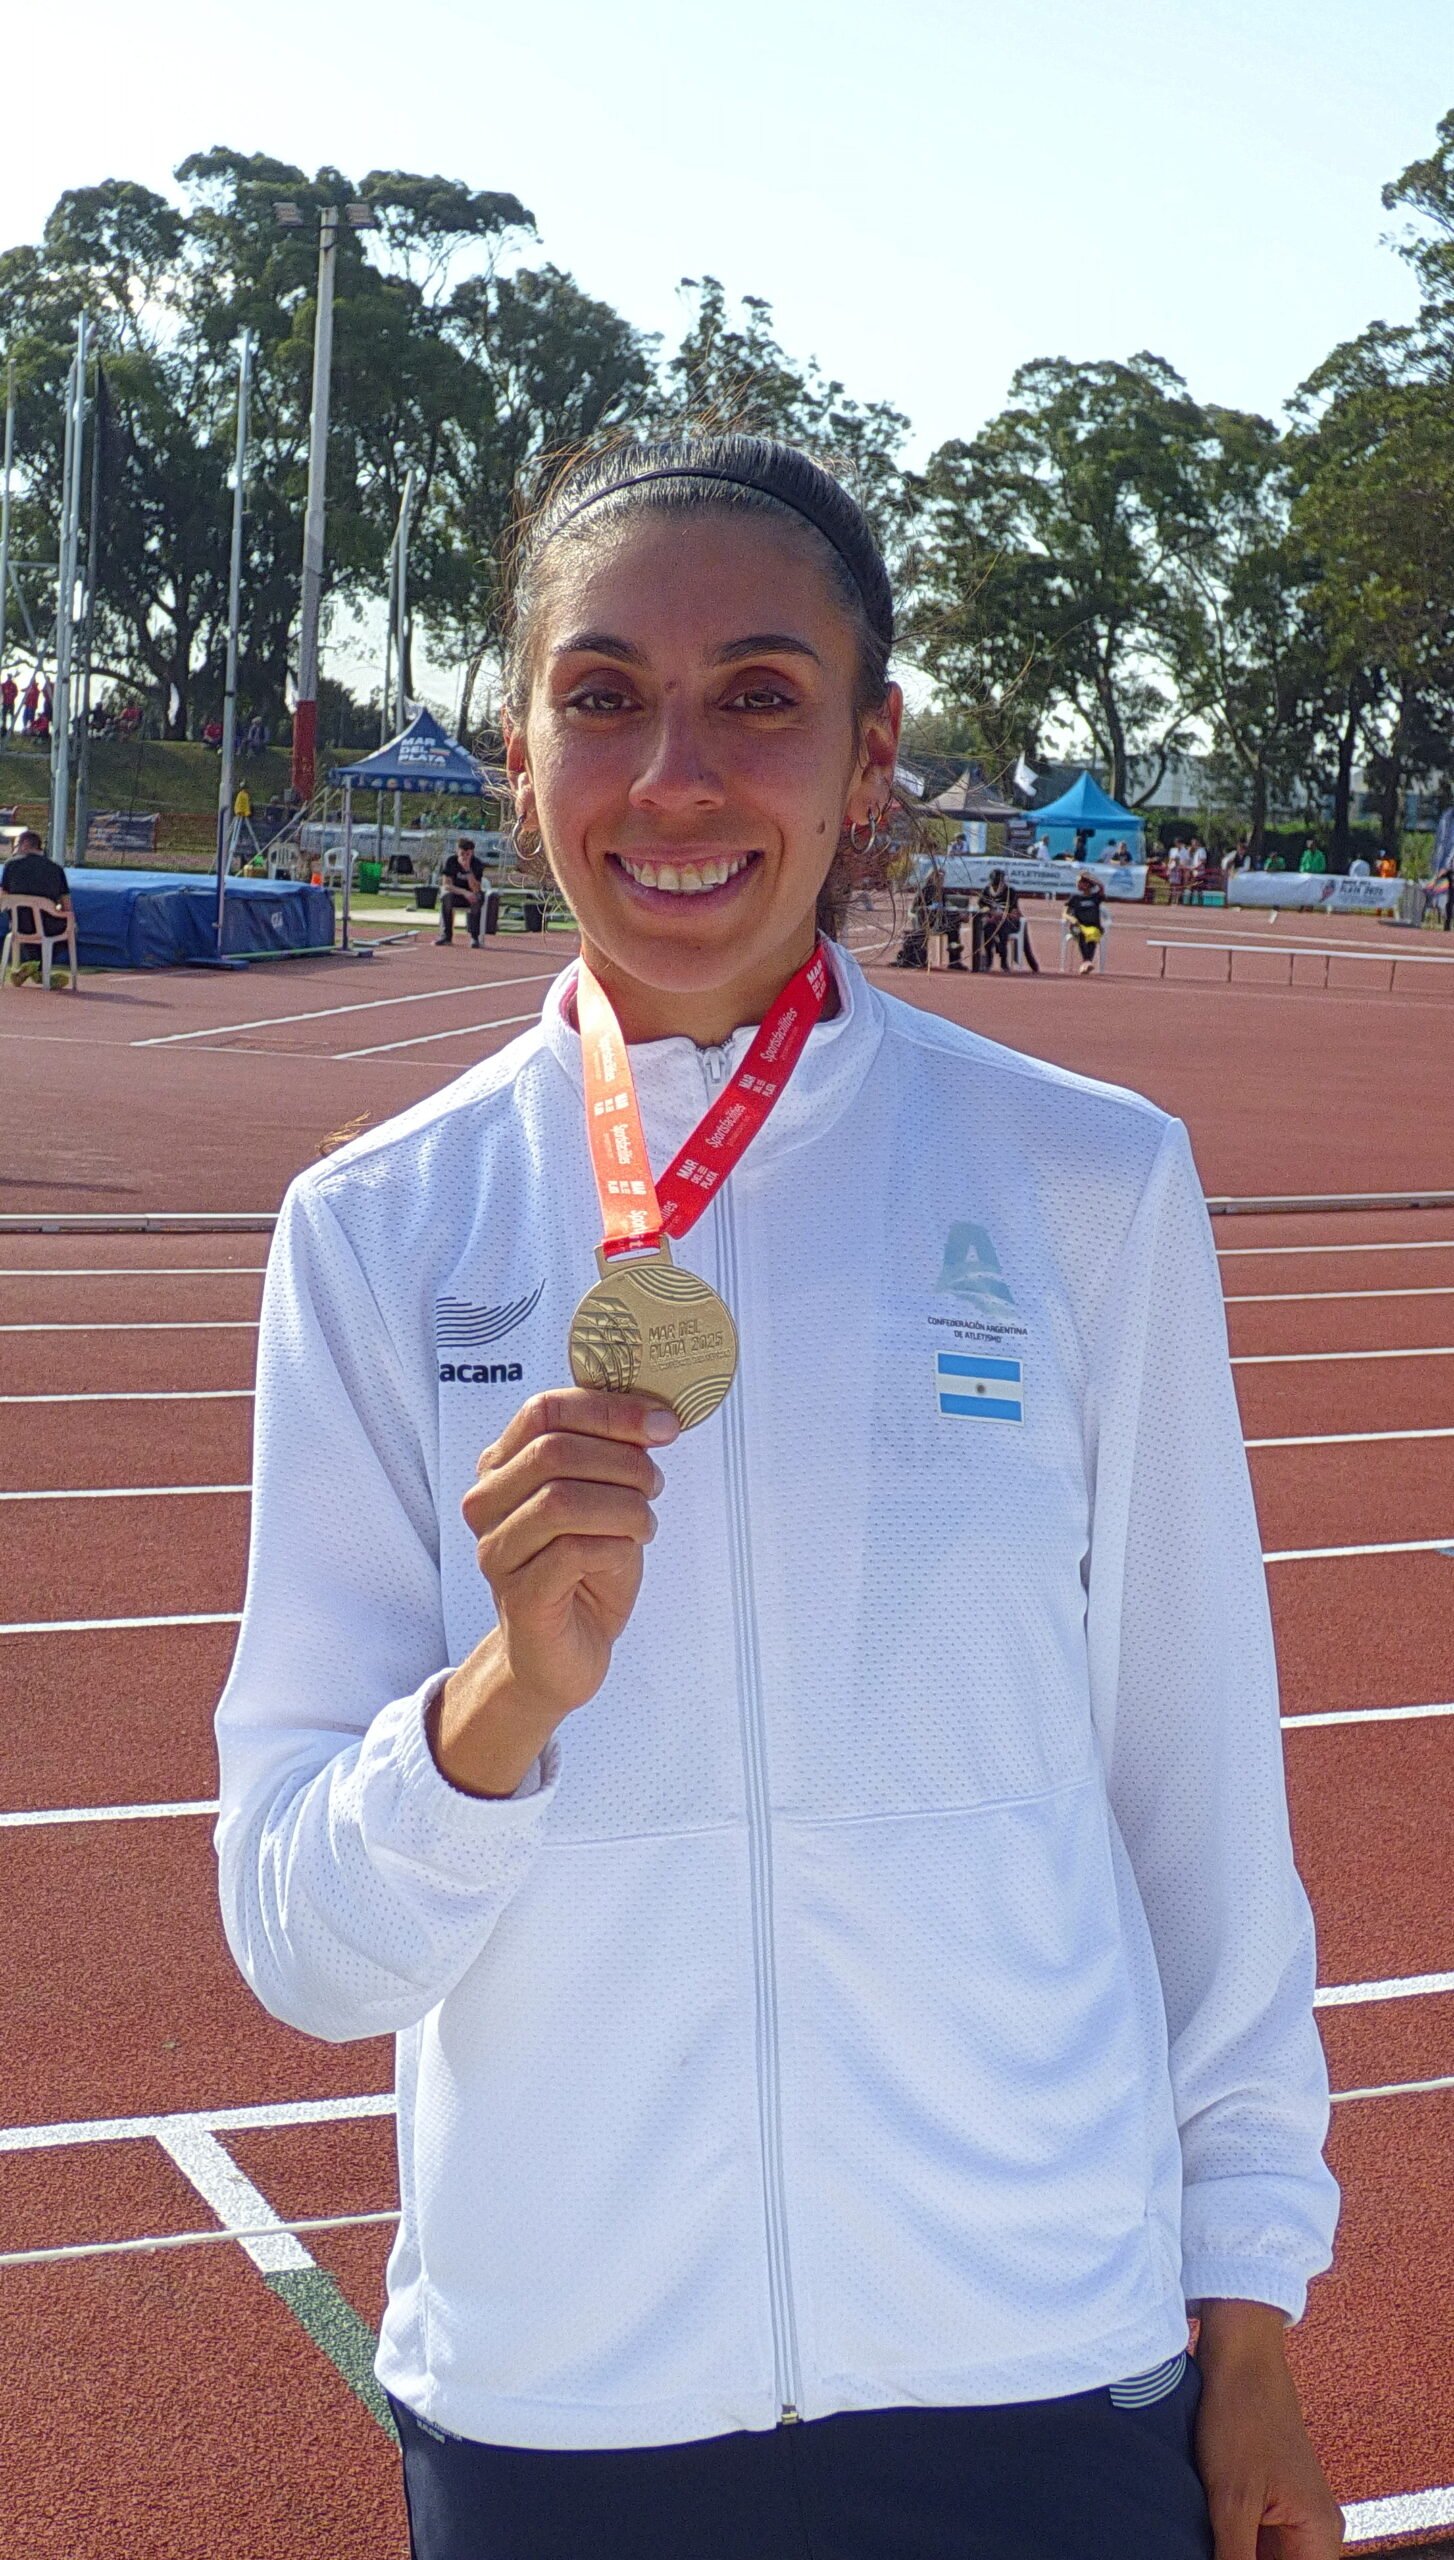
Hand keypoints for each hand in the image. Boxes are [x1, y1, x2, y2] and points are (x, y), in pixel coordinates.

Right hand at [430, 1388, 677, 1797]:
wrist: (565, 1652)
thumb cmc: (585, 1569)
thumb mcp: (603, 1498)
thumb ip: (614, 1455)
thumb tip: (658, 1416)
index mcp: (503, 1467)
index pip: (544, 1410)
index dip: (611, 1410)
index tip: (663, 1424)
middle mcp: (488, 1504)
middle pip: (554, 1450)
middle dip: (623, 1461)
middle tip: (654, 1484)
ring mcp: (497, 1551)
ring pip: (561, 1499)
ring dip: (624, 1506)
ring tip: (646, 1523)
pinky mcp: (519, 1595)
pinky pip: (572, 1551)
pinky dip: (615, 1546)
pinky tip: (626, 1554)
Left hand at [1195, 2301, 1343, 2558]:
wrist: (1238, 2353)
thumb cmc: (1241, 2416)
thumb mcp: (1232, 2499)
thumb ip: (1235, 2559)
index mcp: (1320, 2534)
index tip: (1226, 2555)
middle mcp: (1315, 2528)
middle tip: (1210, 2544)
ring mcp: (1293, 2512)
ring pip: (1264, 2557)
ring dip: (1233, 2552)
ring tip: (1207, 2533)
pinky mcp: (1270, 2497)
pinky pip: (1254, 2538)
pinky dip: (1230, 2540)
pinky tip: (1205, 2531)